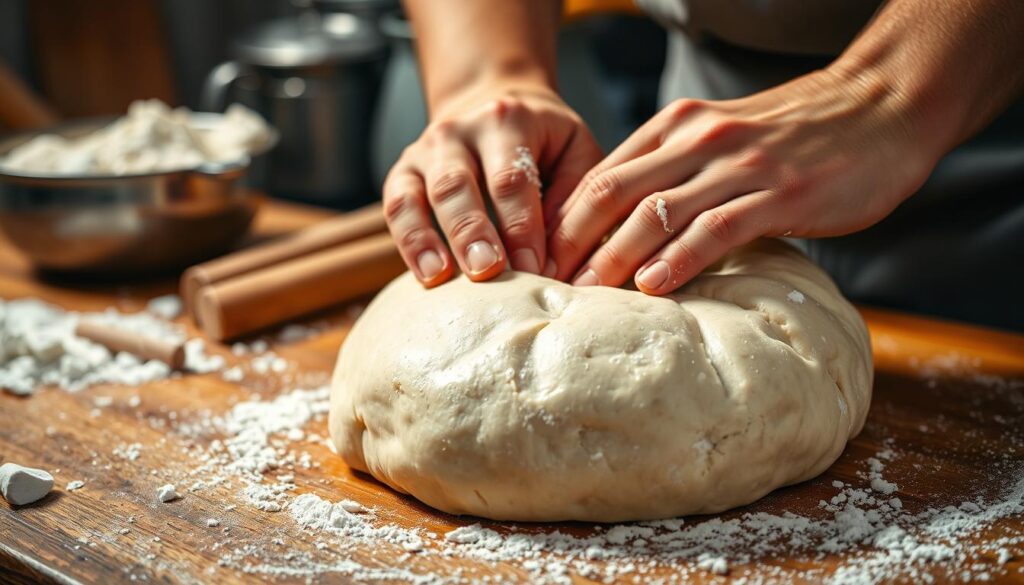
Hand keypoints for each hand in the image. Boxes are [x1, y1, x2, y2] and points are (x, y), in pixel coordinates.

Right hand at [383, 82, 601, 286]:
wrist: (496, 106)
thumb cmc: (545, 143)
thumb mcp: (575, 151)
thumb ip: (575, 198)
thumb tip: (558, 260)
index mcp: (507, 121)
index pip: (511, 179)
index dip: (522, 226)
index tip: (536, 270)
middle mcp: (458, 132)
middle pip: (457, 184)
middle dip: (470, 231)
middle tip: (487, 271)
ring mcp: (424, 152)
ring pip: (416, 196)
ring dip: (427, 240)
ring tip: (440, 277)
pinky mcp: (402, 174)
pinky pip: (396, 208)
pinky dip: (407, 243)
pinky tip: (425, 276)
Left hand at [545, 68, 940, 293]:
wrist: (880, 108)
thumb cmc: (796, 135)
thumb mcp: (721, 137)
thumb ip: (676, 169)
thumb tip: (628, 224)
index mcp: (677, 126)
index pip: (602, 175)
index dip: (565, 220)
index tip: (543, 261)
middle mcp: (697, 139)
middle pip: (614, 192)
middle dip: (574, 241)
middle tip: (548, 285)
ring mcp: (737, 165)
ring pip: (656, 212)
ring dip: (614, 256)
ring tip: (587, 295)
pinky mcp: (778, 192)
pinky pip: (715, 228)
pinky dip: (679, 258)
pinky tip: (653, 286)